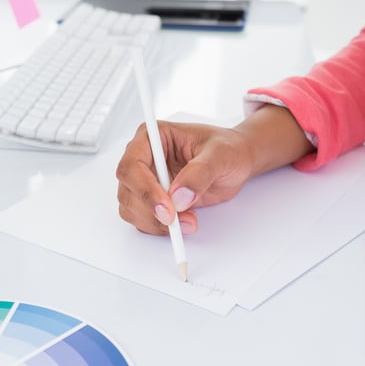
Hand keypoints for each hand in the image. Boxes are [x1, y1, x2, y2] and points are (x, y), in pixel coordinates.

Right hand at [115, 121, 256, 234]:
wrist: (236, 162)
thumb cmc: (227, 149)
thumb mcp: (220, 155)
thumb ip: (199, 173)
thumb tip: (179, 196)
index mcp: (153, 138)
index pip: (132, 165)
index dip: (145, 189)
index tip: (167, 208)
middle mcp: (144, 158)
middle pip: (128, 190)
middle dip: (151, 211)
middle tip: (178, 221)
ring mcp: (145, 181)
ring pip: (131, 208)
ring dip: (156, 222)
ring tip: (188, 221)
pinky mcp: (152, 200)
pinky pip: (143, 220)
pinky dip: (159, 228)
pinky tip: (182, 223)